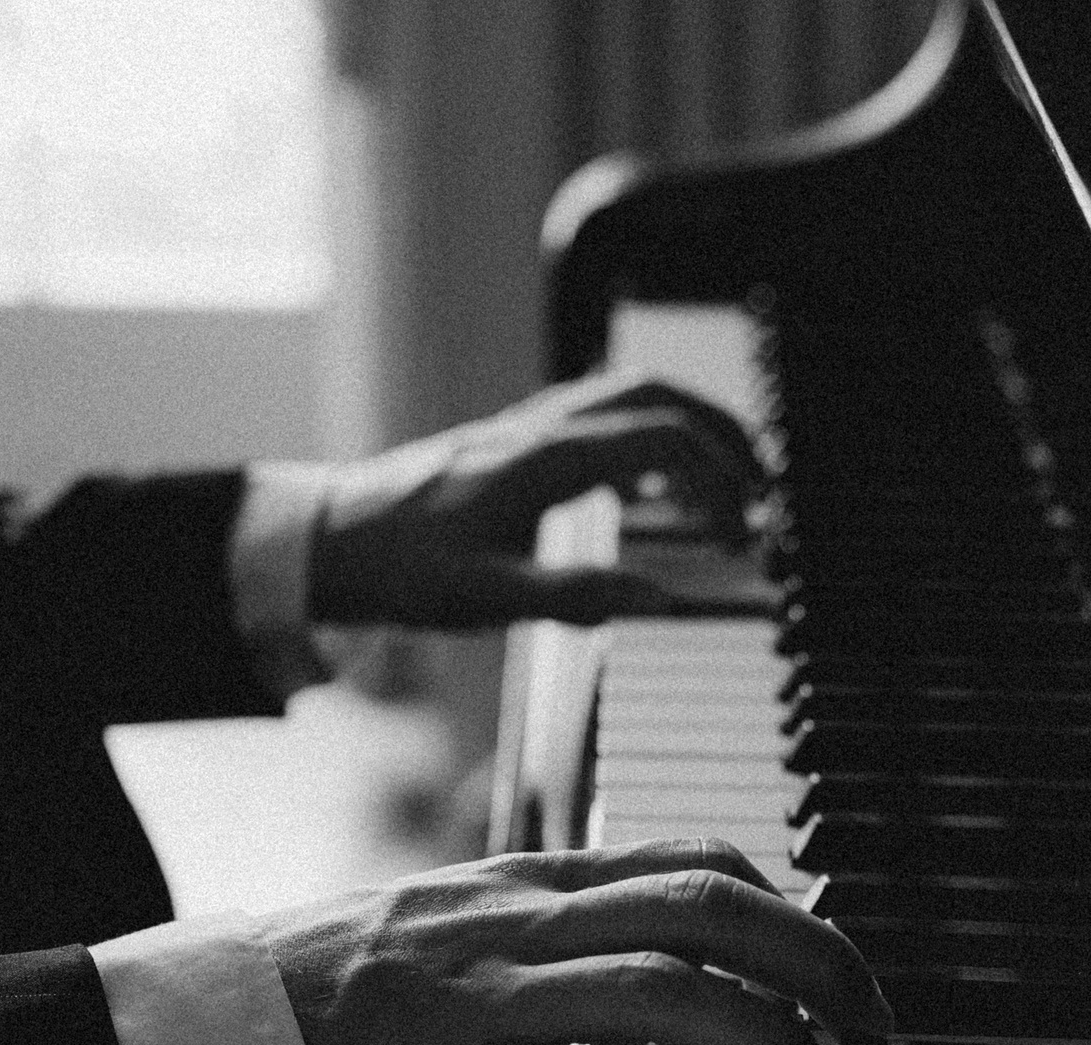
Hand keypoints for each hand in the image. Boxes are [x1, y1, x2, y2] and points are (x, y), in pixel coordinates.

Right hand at [251, 840, 892, 1044]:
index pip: (688, 862)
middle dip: (815, 965)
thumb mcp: (452, 922)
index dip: (791, 909)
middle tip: (873, 1032)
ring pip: (663, 999)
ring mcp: (482, 1012)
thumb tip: (670, 942)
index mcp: (520, 885)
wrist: (220, 1039)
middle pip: (703, 913)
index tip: (843, 970)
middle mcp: (515, 932)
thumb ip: (553, 923)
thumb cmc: (338, 990)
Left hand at [307, 376, 761, 627]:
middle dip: (724, 435)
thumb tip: (662, 599)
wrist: (327, 541)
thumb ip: (577, 597)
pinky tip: (646, 490)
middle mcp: (542, 430)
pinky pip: (596, 420)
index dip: (722, 477)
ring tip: (723, 486)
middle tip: (764, 490)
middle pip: (659, 399)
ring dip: (686, 432)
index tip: (749, 529)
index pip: (666, 439)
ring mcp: (525, 431)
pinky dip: (642, 441)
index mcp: (549, 458)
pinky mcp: (509, 446)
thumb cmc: (399, 569)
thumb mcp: (487, 598)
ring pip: (628, 400)